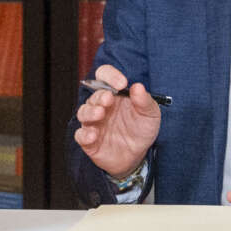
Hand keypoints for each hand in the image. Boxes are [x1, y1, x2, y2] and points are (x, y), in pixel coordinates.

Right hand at [72, 63, 161, 179]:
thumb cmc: (141, 129)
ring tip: (100, 113)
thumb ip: (144, 100)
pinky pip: (80, 135)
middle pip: (94, 95)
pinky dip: (84, 134)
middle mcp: (101, 105)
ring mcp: (93, 123)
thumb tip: (138, 86)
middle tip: (109, 99)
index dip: (110, 75)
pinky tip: (93, 135)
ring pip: (83, 112)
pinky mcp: (89, 140)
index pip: (104, 76)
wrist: (138, 155)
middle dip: (100, 96)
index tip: (122, 83)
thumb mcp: (150, 114)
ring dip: (90, 112)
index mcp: (114, 94)